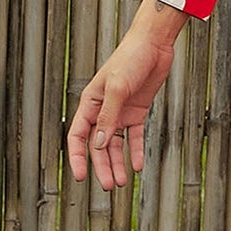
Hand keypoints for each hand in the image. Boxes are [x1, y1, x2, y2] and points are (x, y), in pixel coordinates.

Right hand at [67, 0, 185, 190]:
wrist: (154, 43)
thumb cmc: (130, 58)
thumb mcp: (118, 88)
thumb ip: (109, 116)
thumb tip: (98, 144)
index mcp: (90, 103)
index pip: (78, 135)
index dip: (77, 157)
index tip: (80, 177)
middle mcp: (103, 110)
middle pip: (98, 145)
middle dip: (101, 166)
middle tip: (107, 186)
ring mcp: (120, 111)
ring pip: (115, 144)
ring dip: (117, 163)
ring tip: (121, 182)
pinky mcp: (137, 110)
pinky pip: (134, 136)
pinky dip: (134, 151)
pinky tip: (136, 166)